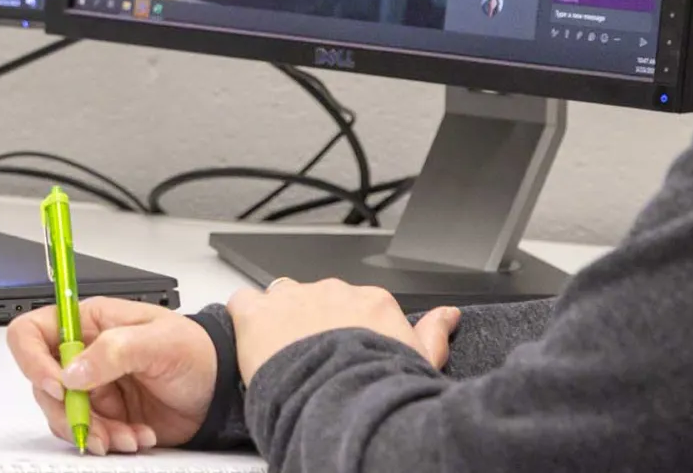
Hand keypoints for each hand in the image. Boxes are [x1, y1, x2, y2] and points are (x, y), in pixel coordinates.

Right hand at [4, 296, 213, 453]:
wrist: (222, 392)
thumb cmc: (198, 352)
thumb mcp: (160, 342)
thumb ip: (114, 351)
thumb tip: (72, 371)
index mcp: (90, 323)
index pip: (33, 333)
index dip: (33, 359)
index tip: (56, 384)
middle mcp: (84, 354)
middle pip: (42, 383)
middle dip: (67, 410)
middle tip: (96, 426)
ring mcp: (93, 387)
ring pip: (63, 414)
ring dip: (91, 431)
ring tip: (126, 436)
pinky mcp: (106, 415)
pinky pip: (88, 432)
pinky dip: (110, 441)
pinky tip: (138, 436)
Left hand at [225, 278, 456, 383]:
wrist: (343, 401)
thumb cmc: (380, 389)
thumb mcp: (419, 362)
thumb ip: (433, 334)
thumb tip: (449, 316)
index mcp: (373, 301)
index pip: (354, 303)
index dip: (343, 328)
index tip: (341, 348)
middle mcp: (334, 292)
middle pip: (317, 299)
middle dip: (312, 322)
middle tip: (311, 357)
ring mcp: (295, 298)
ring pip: (281, 298)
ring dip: (279, 320)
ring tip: (281, 353)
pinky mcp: (259, 313)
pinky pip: (243, 303)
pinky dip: (245, 319)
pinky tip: (251, 341)